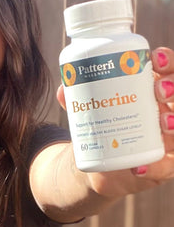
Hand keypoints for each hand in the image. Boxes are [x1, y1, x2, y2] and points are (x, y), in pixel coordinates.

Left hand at [56, 47, 173, 198]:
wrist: (102, 158)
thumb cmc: (102, 124)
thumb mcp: (91, 109)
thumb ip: (77, 100)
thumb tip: (63, 90)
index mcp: (146, 90)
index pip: (165, 69)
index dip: (166, 61)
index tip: (153, 59)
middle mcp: (162, 110)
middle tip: (158, 91)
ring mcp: (165, 136)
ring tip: (163, 123)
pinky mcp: (164, 163)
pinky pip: (168, 165)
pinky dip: (156, 167)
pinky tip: (139, 168)